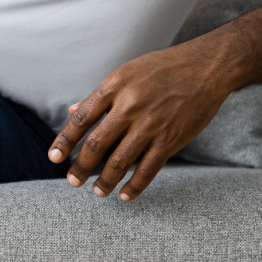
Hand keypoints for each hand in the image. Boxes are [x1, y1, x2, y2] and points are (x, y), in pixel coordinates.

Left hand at [47, 39, 230, 201]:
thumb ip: (100, 96)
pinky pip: (148, 169)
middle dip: (80, 167)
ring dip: (104, 180)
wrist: (207, 66)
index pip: (82, 118)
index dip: (65, 140)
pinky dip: (134, 186)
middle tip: (72, 181)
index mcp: (115, 86)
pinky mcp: (171, 139)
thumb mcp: (127, 73)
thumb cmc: (163, 68)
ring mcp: (151, 124)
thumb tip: (72, 111)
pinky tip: (124, 195)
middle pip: (96, 143)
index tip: (54, 157)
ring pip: (119, 161)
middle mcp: (129, 105)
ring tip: (97, 192)